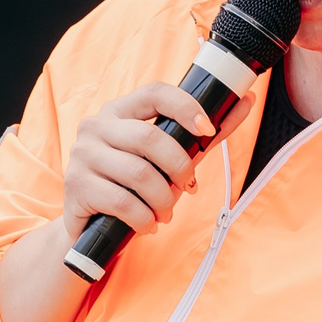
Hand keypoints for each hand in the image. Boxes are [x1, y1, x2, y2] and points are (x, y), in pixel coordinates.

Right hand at [60, 83, 233, 244]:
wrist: (90, 227)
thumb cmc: (132, 187)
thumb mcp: (165, 160)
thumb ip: (201, 135)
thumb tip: (245, 101)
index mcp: (119, 112)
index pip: (155, 93)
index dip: (186, 107)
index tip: (207, 129)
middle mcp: (96, 126)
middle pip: (150, 138)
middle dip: (179, 167)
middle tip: (186, 187)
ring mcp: (82, 155)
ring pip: (140, 174)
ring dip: (163, 200)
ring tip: (164, 213)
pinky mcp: (76, 186)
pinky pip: (123, 202)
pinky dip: (144, 218)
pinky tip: (146, 224)